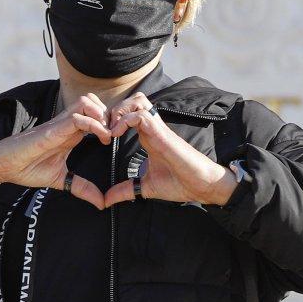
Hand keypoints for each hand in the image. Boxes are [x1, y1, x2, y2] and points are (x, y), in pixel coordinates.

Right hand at [0, 93, 112, 209]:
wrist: (2, 166)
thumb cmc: (27, 168)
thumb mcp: (61, 180)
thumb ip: (82, 188)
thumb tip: (101, 203)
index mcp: (71, 133)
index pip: (95, 114)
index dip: (110, 122)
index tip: (118, 140)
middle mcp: (67, 124)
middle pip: (94, 101)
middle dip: (110, 114)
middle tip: (116, 134)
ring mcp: (59, 125)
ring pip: (86, 102)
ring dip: (102, 115)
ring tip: (108, 134)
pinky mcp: (52, 130)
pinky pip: (76, 118)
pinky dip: (93, 124)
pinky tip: (100, 139)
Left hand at [102, 92, 238, 206]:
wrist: (201, 186)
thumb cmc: (179, 183)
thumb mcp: (144, 187)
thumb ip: (124, 190)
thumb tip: (106, 201)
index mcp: (148, 136)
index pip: (130, 113)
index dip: (113, 119)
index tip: (101, 136)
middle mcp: (153, 128)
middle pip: (134, 100)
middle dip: (115, 109)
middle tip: (104, 129)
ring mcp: (158, 129)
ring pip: (138, 101)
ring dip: (120, 111)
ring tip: (111, 130)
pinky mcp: (162, 133)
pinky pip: (141, 115)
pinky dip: (125, 120)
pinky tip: (116, 135)